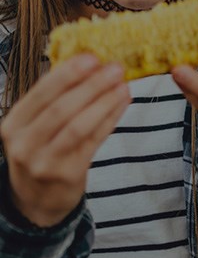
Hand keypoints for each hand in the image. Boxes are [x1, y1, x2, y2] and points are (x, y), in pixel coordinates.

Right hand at [0, 55, 130, 226]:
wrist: (36, 200)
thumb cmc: (42, 148)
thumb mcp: (35, 125)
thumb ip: (55, 97)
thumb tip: (92, 61)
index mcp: (14, 123)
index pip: (41, 93)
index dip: (67, 73)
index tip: (92, 56)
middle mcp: (25, 144)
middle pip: (61, 109)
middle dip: (91, 85)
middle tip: (115, 67)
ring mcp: (45, 162)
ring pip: (79, 126)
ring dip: (105, 102)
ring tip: (123, 84)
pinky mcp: (68, 174)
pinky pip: (94, 141)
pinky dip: (110, 118)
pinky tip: (123, 102)